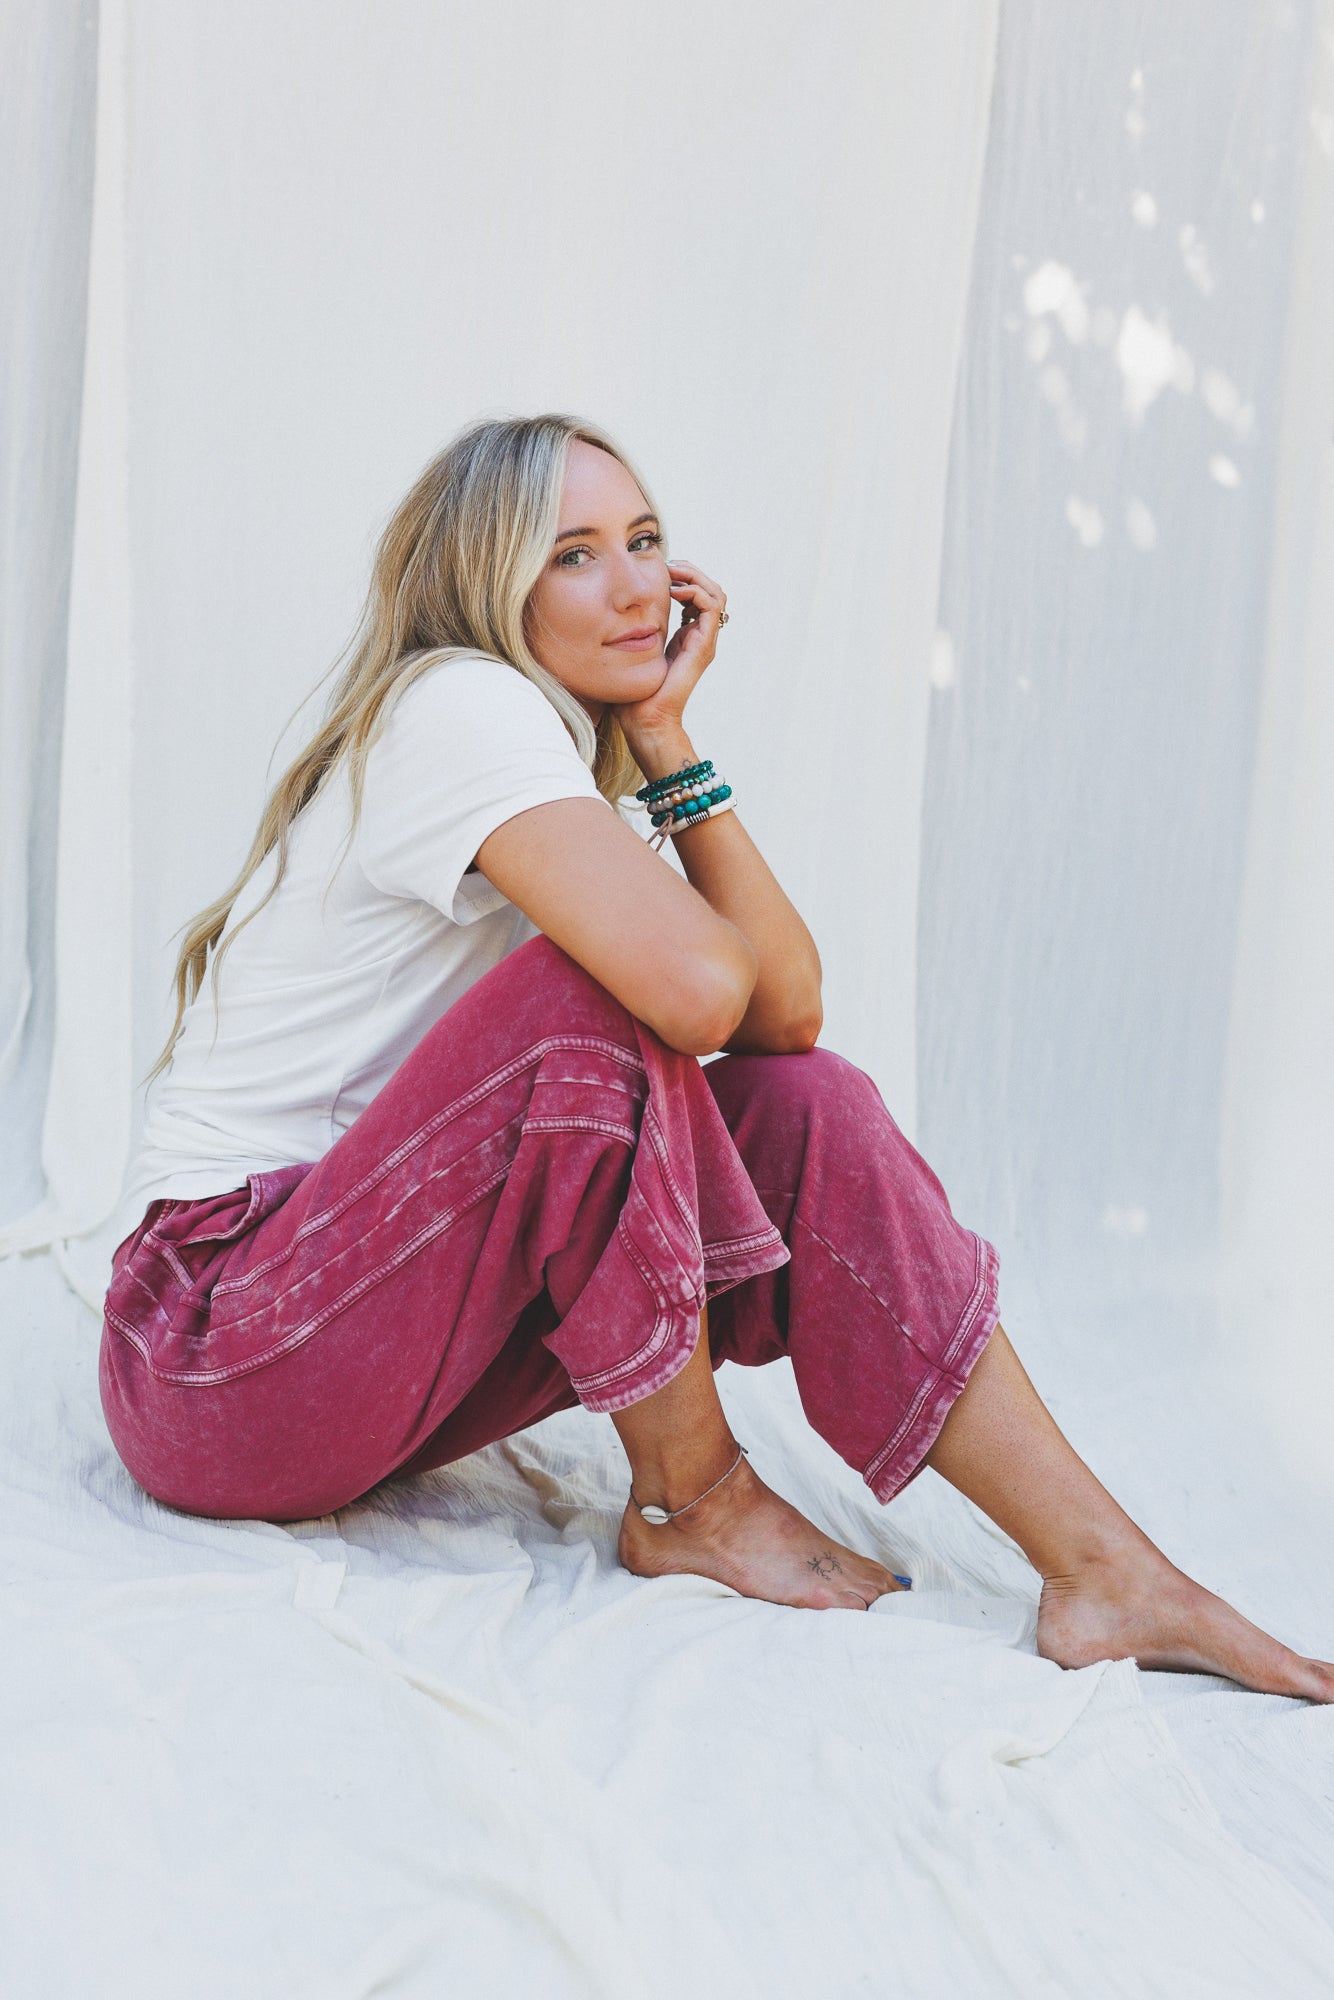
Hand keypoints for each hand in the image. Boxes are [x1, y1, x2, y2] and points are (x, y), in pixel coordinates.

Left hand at [611, 559, 727, 750]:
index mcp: (686, 636)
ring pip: (716, 593)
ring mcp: (704, 642)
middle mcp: (699, 637)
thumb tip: (618, 610)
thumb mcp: (633, 649)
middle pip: (710, 589)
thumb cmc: (634, 691)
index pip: (697, 594)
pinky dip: (695, 592)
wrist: (643, 719)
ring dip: (695, 577)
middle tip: (667, 568)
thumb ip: (634, 630)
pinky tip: (673, 592)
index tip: (659, 572)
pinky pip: (712, 607)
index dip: (682, 577)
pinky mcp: (702, 647)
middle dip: (690, 571)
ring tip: (672, 576)